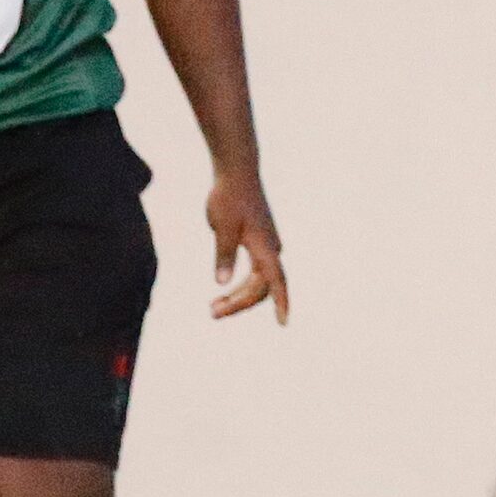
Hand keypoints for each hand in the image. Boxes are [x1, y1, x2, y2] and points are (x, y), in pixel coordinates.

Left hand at [208, 172, 289, 322]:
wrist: (238, 173)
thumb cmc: (229, 197)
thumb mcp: (222, 226)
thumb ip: (223, 255)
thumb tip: (222, 283)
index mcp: (264, 246)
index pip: (276, 281)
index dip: (282, 303)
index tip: (283, 323)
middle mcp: (270, 248)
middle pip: (261, 287)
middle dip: (240, 304)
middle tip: (212, 312)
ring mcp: (266, 245)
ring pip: (258, 280)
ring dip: (239, 296)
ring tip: (213, 306)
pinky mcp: (260, 241)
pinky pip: (256, 271)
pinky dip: (242, 284)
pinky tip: (226, 288)